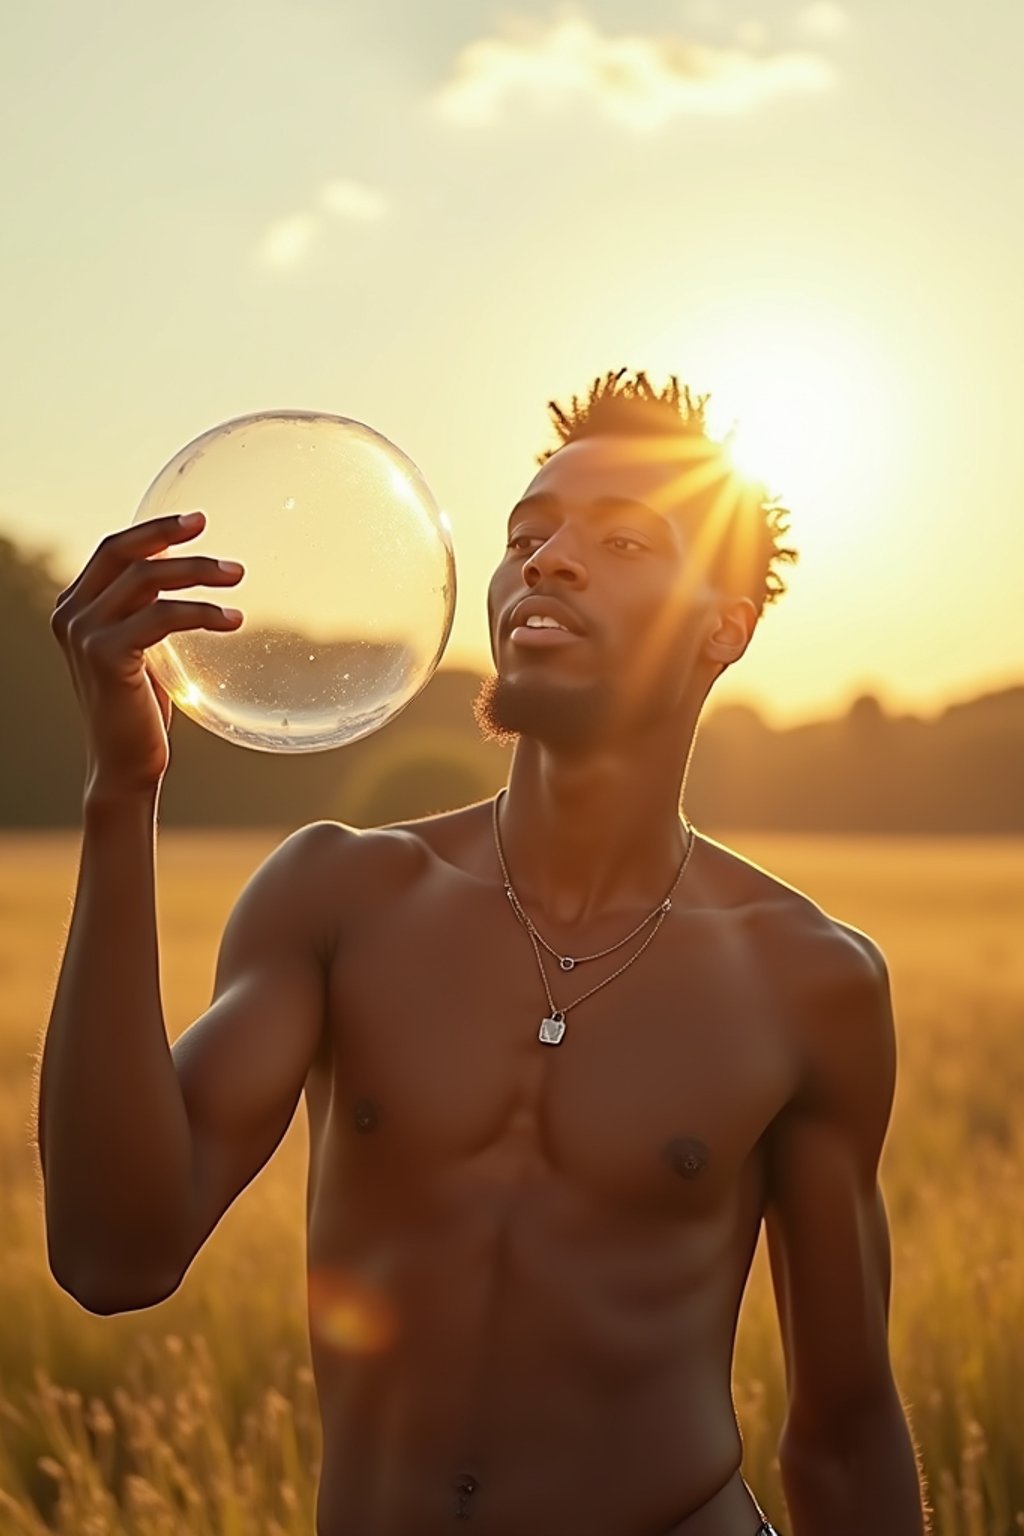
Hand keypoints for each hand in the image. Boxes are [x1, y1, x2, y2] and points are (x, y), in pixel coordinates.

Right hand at [50, 511, 243, 797]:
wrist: (126, 764)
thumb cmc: (139, 710)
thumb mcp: (140, 648)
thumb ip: (147, 612)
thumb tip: (182, 572)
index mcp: (75, 608)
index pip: (113, 551)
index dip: (153, 531)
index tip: (195, 520)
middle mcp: (71, 615)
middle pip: (124, 554)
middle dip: (169, 535)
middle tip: (210, 528)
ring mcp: (84, 633)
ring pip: (148, 579)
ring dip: (197, 572)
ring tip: (237, 577)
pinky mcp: (106, 654)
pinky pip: (163, 616)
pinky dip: (203, 612)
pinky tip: (233, 619)